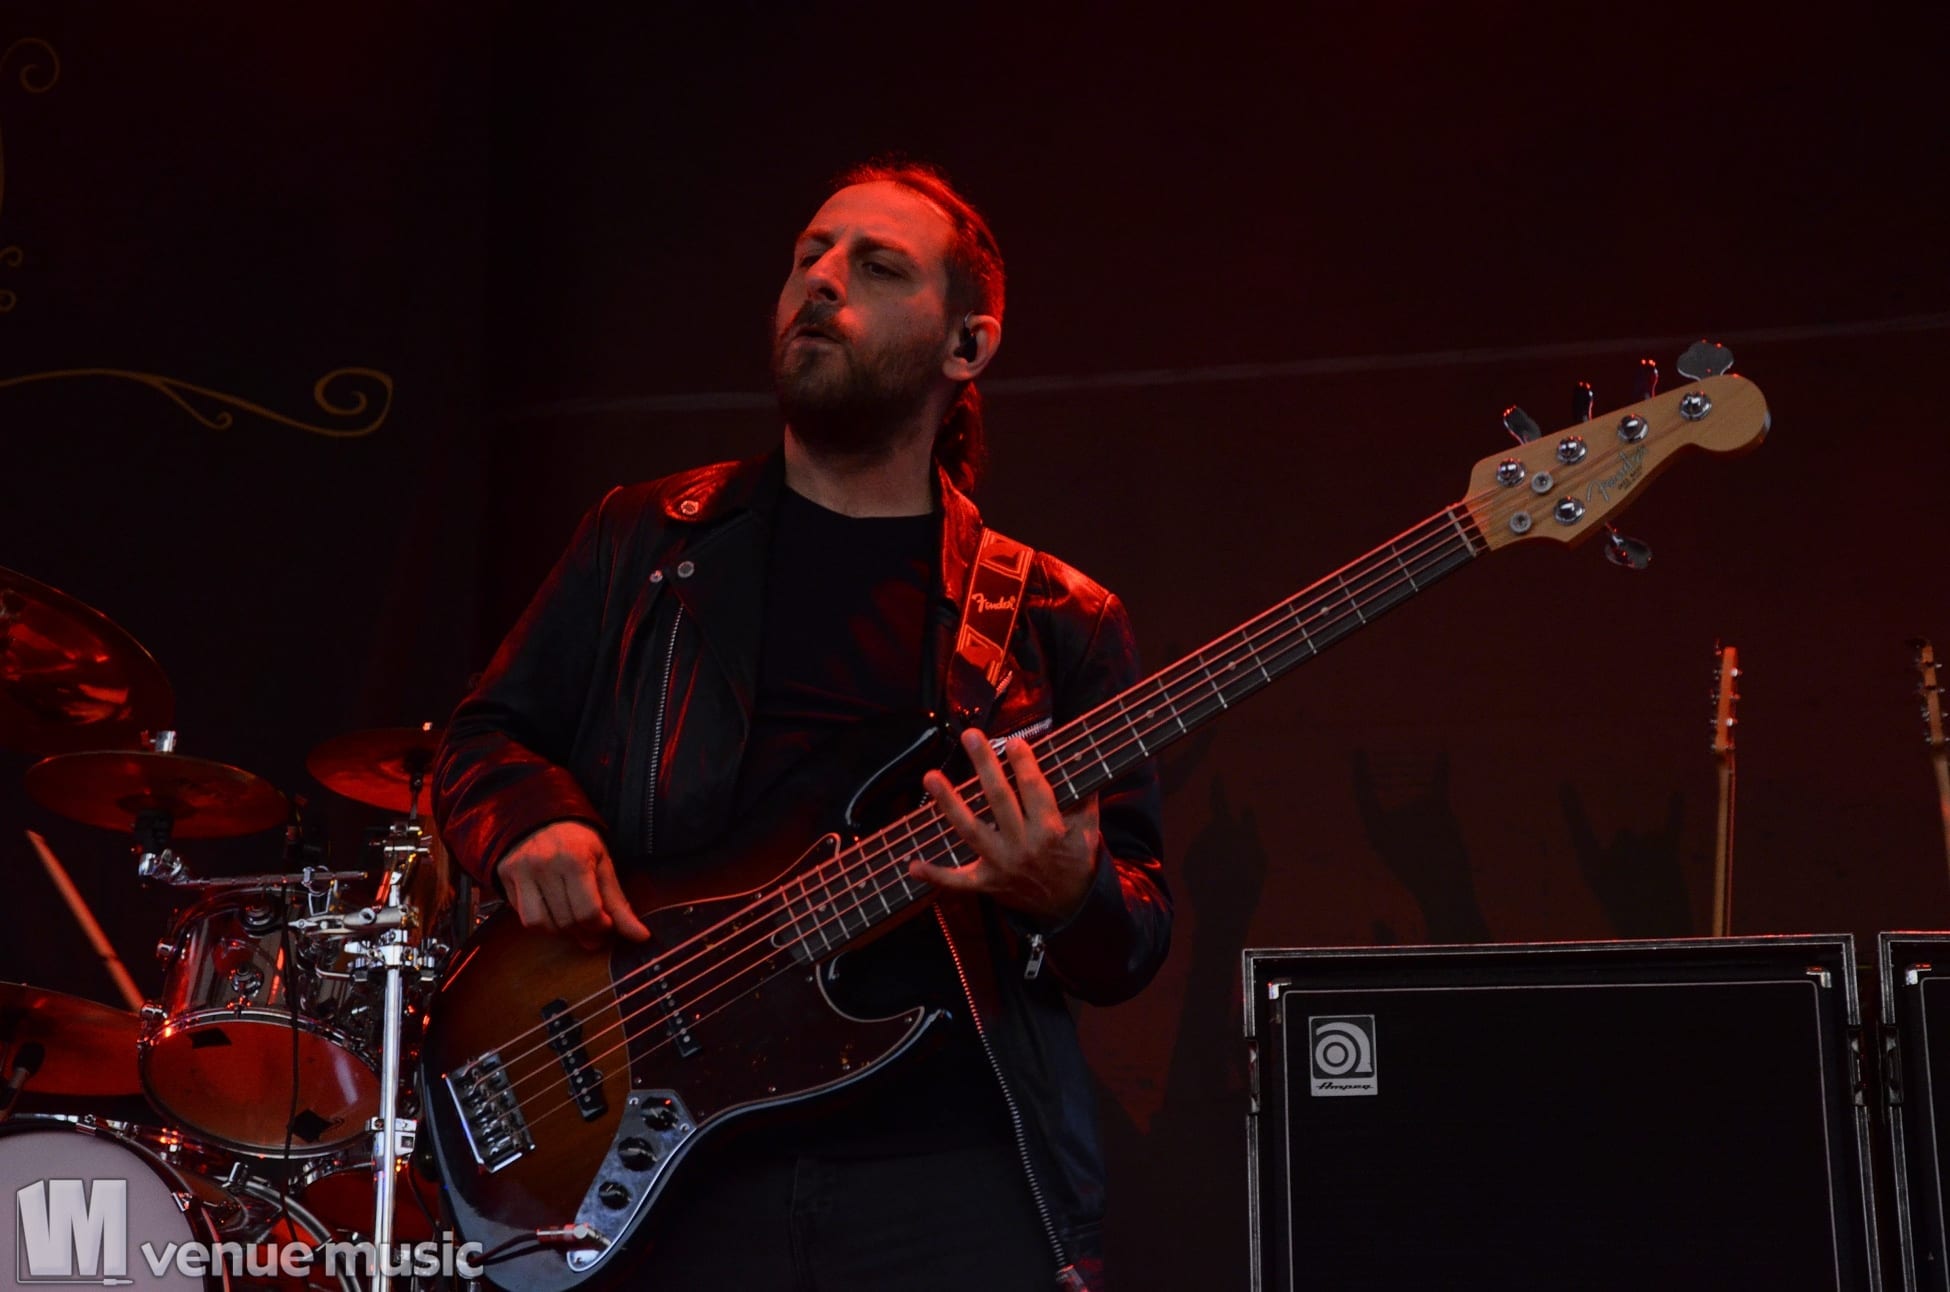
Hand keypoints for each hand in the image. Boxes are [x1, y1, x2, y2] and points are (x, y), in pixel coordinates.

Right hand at [496, 820, 650, 948]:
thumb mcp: (604, 865)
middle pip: (566, 921)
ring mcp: (521, 871)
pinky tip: (552, 909)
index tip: (606, 924)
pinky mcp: (505, 876)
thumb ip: (619, 904)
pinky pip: (523, 916)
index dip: (601, 927)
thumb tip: (641, 937)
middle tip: (592, 926)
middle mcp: (545, 864)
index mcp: (575, 859)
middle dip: (583, 932)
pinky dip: (541, 921)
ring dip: (560, 931)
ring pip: (540, 924)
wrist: (543, 816)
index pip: (588, 912)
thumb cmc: (579, 842)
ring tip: (572, 919)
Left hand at [915, 729, 1098, 923]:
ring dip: (949, 804)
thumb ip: (1083, 796)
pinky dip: (935, 875)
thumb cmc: (1076, 857)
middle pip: (999, 801)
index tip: (1012, 742)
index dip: (1024, 765)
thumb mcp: (1088, 828)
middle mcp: (1023, 847)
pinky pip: (957, 882)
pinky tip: (912, 865)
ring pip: (971, 831)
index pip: (1035, 791)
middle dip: (985, 767)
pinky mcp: (987, 883)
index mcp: (1050, 831)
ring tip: (931, 777)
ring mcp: (1001, 866)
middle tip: (970, 737)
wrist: (1069, 905)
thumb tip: (1079, 757)